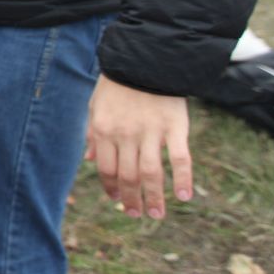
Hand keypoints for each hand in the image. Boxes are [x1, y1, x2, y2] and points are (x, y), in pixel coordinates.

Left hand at [85, 75, 192, 219]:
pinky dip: (183, 179)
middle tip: (137, 214)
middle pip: (128, 177)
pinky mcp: (175, 127)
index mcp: (104, 130)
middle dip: (131, 200)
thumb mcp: (96, 106)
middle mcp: (126, 135)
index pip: (106, 169)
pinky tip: (183, 196)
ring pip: (151, 174)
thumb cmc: (118, 83)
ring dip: (154, 198)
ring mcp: (151, 132)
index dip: (111, 188)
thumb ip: (93, 134)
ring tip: (156, 215)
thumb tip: (89, 161)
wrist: (145, 58)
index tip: (118, 200)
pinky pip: (180, 158)